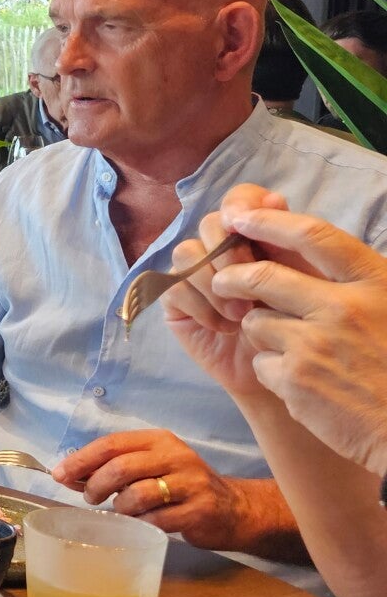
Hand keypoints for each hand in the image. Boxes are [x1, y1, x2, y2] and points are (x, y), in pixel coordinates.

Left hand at [51, 429, 253, 548]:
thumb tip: (65, 475)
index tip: (59, 475)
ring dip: (120, 507)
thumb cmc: (179, 486)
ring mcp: (191, 483)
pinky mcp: (199, 510)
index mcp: (158, 440)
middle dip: (96, 485)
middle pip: (121, 467)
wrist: (232, 509)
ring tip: (120, 511)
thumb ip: (110, 469)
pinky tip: (141, 523)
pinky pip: (156, 520)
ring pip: (138, 495)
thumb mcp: (148, 468)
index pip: (111, 444)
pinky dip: (141, 524)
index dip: (81, 460)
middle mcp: (175, 456)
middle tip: (90, 498)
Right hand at [160, 187, 288, 402]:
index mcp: (260, 236)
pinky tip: (225, 327)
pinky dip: (201, 306)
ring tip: (242, 314)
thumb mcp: (310, 280)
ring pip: (187, 251)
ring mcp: (198, 274)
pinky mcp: (178, 301)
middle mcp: (224, 250)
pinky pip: (174, 286)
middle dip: (228, 250)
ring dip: (214, 281)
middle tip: (250, 283)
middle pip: (210, 222)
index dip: (238, 204)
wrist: (285, 374)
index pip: (239, 200)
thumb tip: (273, 198)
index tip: (242, 223)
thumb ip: (294, 239)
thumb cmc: (304, 328)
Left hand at [206, 194, 386, 472]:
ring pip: (255, 321)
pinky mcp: (295, 379)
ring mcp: (316, 344)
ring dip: (262, 332)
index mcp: (375, 283)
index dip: (270, 220)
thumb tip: (296, 241)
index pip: (315, 235)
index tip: (241, 213)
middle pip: (262, 275)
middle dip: (233, 277)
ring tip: (294, 350)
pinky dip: (272, 370)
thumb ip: (351, 280)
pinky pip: (261, 362)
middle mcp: (344, 307)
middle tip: (224, 282)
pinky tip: (302, 382)